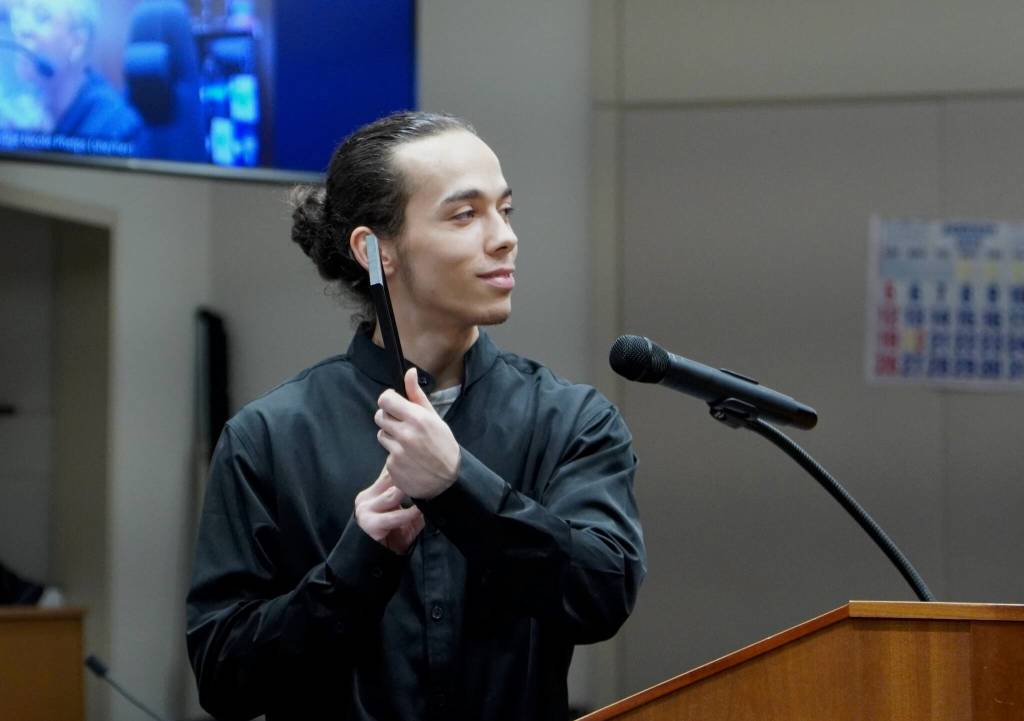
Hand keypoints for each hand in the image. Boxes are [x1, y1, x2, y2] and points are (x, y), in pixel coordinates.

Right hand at [354, 466, 423, 553]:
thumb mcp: (405, 513)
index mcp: (373, 491)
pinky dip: (409, 513)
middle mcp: (366, 497)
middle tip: (430, 470)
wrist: (380, 560)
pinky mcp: (369, 524)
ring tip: (427, 487)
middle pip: (389, 478)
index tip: (423, 459)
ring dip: (410, 491)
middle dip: (409, 475)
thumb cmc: (395, 536)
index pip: (388, 471)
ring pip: (392, 494)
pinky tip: (419, 510)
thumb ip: (411, 498)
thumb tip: (431, 483)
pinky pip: (394, 516)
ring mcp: (365, 510)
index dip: (405, 463)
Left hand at [375, 368, 460, 499]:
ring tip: (408, 444)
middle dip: (388, 418)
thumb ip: (417, 395)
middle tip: (402, 425)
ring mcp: (398, 452)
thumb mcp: (434, 417)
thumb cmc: (443, 445)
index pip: (385, 399)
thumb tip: (410, 372)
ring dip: (391, 437)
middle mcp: (406, 434)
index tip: (394, 404)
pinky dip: (394, 456)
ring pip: (381, 435)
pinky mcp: (393, 467)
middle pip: (379, 416)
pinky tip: (408, 459)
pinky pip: (386, 454)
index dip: (388, 400)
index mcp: (417, 418)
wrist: (449, 479)